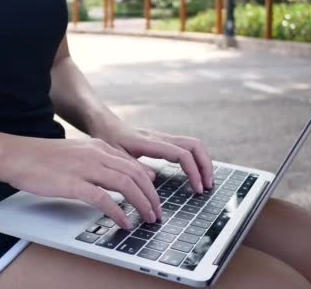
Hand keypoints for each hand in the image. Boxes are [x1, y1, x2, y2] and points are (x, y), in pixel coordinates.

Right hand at [0, 138, 161, 228]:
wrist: (17, 155)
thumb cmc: (44, 158)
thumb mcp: (79, 153)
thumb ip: (102, 162)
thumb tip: (124, 175)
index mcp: (99, 147)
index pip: (135, 165)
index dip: (150, 185)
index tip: (155, 199)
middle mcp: (97, 155)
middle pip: (135, 175)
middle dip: (151, 196)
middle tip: (157, 213)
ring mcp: (85, 168)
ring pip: (125, 184)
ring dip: (141, 203)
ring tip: (147, 218)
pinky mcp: (73, 183)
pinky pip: (103, 199)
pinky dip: (118, 212)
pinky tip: (123, 222)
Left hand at [91, 122, 213, 193]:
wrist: (103, 123)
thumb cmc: (106, 138)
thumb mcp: (114, 156)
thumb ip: (132, 167)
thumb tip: (153, 178)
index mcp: (150, 142)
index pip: (181, 154)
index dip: (193, 171)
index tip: (197, 188)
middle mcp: (160, 138)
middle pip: (194, 145)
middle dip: (206, 165)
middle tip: (207, 186)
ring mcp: (163, 138)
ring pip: (193, 145)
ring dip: (203, 162)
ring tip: (205, 182)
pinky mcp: (162, 142)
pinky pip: (186, 148)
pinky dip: (195, 160)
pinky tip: (194, 175)